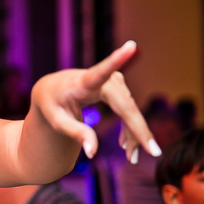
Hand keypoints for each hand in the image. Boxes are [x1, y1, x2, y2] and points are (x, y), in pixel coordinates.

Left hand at [33, 40, 158, 163]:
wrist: (52, 90)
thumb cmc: (52, 105)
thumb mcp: (57, 122)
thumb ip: (75, 134)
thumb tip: (93, 152)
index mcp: (83, 82)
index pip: (100, 71)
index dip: (116, 59)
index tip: (130, 46)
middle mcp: (102, 79)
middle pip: (126, 106)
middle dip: (139, 130)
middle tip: (151, 154)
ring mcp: (113, 81)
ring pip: (130, 111)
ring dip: (133, 134)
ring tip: (132, 157)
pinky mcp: (118, 86)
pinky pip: (129, 110)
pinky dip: (130, 128)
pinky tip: (126, 145)